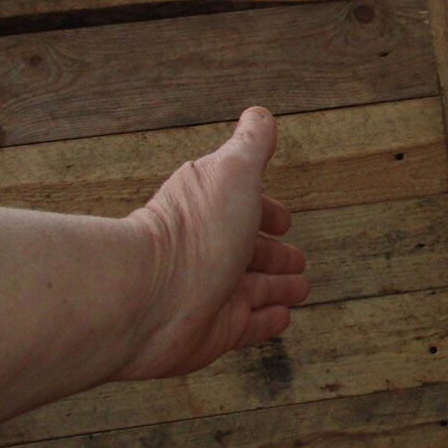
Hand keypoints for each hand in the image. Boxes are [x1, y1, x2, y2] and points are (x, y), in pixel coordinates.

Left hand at [117, 107, 309, 379]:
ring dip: (278, 288)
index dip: (267, 212)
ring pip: (254, 290)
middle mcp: (210, 251)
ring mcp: (213, 294)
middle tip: (297, 260)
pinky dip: (268, 322)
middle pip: (249, 252)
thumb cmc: (191, 233)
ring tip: (299, 288)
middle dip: (275, 254)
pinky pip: (250, 326)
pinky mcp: (216, 332)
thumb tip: (260, 114)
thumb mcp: (232, 172)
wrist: (148, 300)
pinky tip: (283, 318)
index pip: (245, 208)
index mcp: (212, 210)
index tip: (284, 220)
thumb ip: (250, 144)